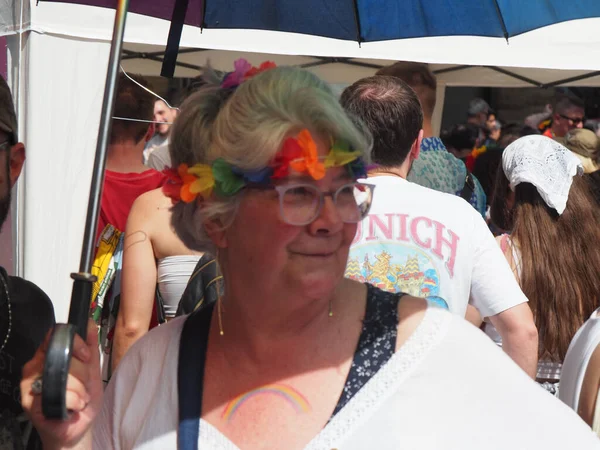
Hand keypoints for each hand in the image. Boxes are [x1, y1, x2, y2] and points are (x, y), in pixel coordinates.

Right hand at [21, 320, 102, 448]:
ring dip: (80, 390)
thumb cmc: (82, 396)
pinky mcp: (31, 403)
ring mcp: (30, 385)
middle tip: (84, 385)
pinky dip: (74, 402)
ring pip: (62, 376)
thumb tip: (89, 322)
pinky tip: (74, 407)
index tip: (87, 356)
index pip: (56, 336)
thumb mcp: (92, 368)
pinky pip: (61, 395)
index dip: (75, 344)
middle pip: (63, 356)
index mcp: (48, 355)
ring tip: (80, 398)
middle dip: (82, 373)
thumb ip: (91, 345)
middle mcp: (35, 367)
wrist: (78, 426)